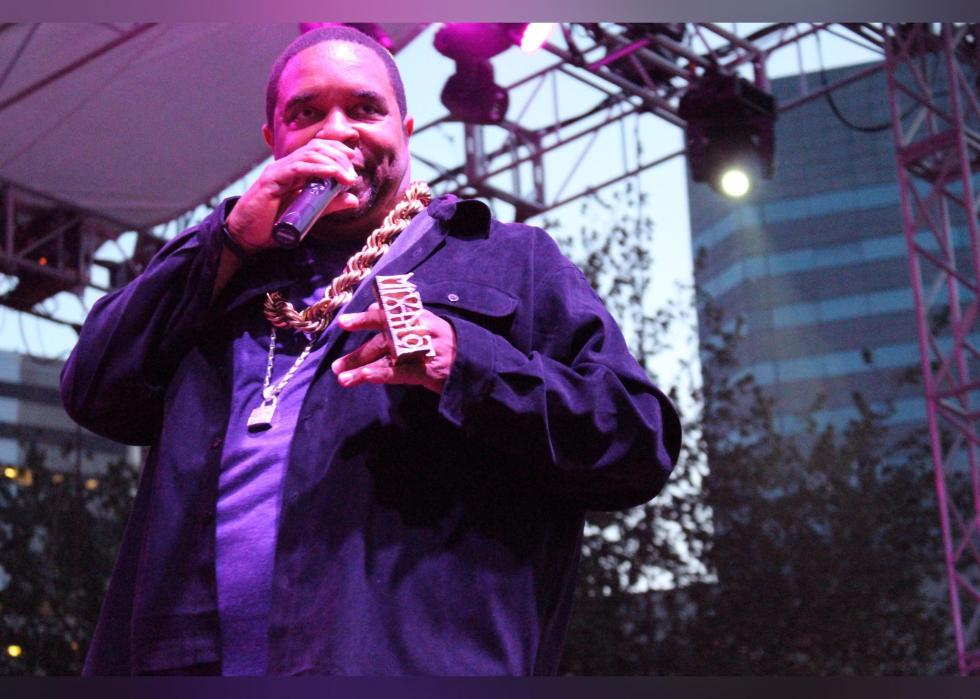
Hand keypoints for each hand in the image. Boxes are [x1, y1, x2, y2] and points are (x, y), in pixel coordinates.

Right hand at [225, 138, 360, 252]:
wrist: (245, 236)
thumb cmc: (273, 226)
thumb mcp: (309, 214)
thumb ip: (329, 205)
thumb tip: (354, 199)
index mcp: (294, 170)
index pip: (317, 149)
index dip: (336, 149)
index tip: (353, 160)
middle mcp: (286, 166)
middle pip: (316, 147)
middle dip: (338, 156)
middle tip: (352, 172)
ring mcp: (278, 171)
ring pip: (309, 155)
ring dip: (332, 163)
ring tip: (347, 176)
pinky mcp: (272, 180)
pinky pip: (297, 168)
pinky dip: (317, 168)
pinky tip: (331, 173)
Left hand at [332, 303, 456, 393]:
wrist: (477, 363)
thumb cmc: (449, 345)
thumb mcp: (430, 326)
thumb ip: (403, 320)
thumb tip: (374, 310)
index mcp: (419, 318)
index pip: (388, 313)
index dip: (365, 318)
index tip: (344, 323)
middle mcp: (419, 331)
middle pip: (382, 339)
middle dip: (358, 353)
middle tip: (336, 365)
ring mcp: (423, 351)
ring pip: (386, 356)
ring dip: (361, 366)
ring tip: (342, 377)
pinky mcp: (428, 371)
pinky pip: (398, 372)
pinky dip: (379, 374)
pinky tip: (364, 377)